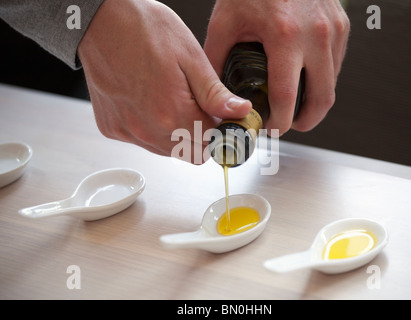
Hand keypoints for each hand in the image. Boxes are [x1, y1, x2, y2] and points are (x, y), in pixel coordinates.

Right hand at [78, 0, 250, 162]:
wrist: (99, 19)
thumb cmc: (143, 29)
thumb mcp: (190, 57)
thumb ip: (216, 94)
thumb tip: (241, 112)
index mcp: (172, 114)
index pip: (212, 142)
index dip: (223, 130)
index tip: (223, 118)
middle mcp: (147, 130)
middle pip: (191, 153)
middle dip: (203, 136)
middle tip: (201, 109)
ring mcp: (127, 132)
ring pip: (168, 151)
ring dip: (178, 135)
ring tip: (173, 101)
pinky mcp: (112, 128)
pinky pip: (143, 141)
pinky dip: (153, 129)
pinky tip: (151, 103)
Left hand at [204, 0, 349, 133]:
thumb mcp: (225, 22)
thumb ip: (216, 60)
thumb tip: (213, 92)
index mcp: (284, 36)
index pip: (286, 97)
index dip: (278, 123)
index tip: (269, 129)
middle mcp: (315, 34)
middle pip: (321, 99)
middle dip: (306, 122)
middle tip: (288, 126)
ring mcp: (333, 29)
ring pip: (332, 84)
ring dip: (315, 102)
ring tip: (294, 106)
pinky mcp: (341, 25)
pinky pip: (336, 65)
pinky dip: (321, 79)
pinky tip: (303, 79)